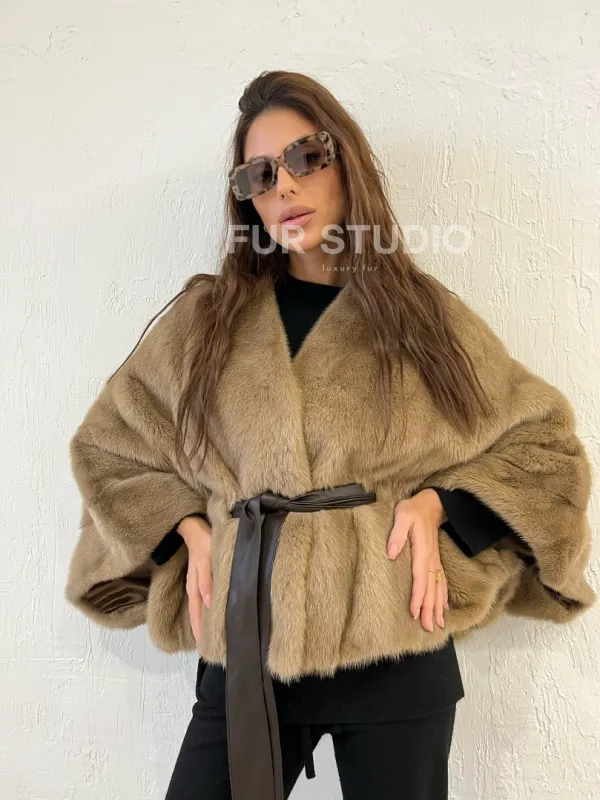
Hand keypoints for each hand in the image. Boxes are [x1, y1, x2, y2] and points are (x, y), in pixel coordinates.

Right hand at [178, 515, 212, 647]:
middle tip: (206, 650)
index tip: (204, 648)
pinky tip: (209, 615)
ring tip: (207, 638)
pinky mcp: (200, 580)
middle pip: (197, 615)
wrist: (195, 529)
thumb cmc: (204, 544)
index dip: (200, 631)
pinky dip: (204, 612)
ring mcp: (196, 585)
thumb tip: (208, 604)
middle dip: (200, 632)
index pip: (198, 614)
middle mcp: (195, 589)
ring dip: (202, 623)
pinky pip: (201, 601)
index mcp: (196, 587)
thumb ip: (207, 581)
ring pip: (198, 609)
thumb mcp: (207, 561)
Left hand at [386, 489, 448, 631]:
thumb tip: (390, 553)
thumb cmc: (412, 510)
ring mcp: (435, 561)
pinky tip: (444, 608)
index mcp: (422, 551)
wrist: (431, 504)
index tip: (414, 613)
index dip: (417, 597)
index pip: (419, 578)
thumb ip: (397, 534)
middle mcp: (431, 559)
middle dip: (429, 609)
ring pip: (438, 588)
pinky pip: (442, 581)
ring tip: (437, 624)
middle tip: (429, 628)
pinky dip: (443, 596)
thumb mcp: (402, 516)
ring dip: (438, 606)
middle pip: (431, 588)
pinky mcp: (436, 560)